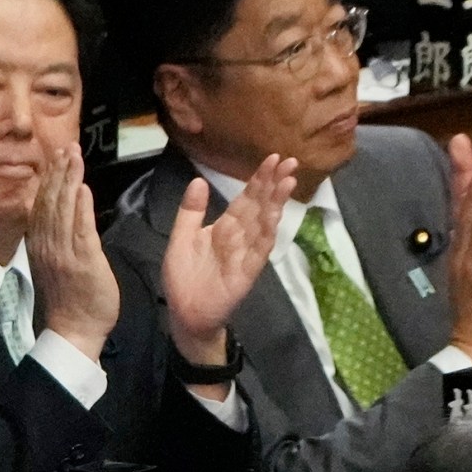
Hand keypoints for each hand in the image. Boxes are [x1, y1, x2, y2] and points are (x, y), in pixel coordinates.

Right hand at [27, 142, 121, 361]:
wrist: (73, 332)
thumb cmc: (68, 301)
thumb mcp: (52, 265)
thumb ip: (55, 239)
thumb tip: (60, 214)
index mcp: (40, 246)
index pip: (42, 205)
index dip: (49, 179)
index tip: (56, 156)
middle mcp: (48, 246)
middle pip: (50, 202)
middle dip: (58, 171)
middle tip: (66, 146)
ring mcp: (64, 254)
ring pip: (63, 210)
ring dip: (69, 181)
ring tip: (74, 156)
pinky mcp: (83, 263)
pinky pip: (80, 231)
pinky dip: (81, 208)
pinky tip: (83, 188)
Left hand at [159, 152, 296, 394]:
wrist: (184, 314)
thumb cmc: (185, 277)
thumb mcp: (181, 237)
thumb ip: (191, 211)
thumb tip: (199, 180)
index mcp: (225, 227)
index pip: (247, 198)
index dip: (259, 179)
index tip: (273, 157)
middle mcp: (240, 237)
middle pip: (260, 206)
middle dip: (274, 184)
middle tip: (290, 161)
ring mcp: (245, 255)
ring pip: (264, 225)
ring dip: (276, 204)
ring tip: (288, 182)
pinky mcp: (245, 274)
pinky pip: (258, 252)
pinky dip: (267, 235)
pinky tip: (275, 219)